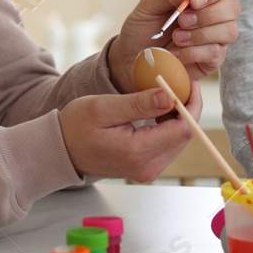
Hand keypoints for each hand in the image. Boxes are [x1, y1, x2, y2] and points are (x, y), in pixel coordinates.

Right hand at [58, 82, 204, 181]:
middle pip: (185, 136)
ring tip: (164, 96)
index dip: (191, 104)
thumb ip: (138, 104)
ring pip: (179, 141)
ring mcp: (148, 171)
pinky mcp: (146, 168)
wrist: (61, 150)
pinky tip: (156, 112)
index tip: (188, 82)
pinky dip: (168, 127)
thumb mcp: (103, 107)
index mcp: (137, 152)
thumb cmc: (76, 126)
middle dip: (186, 108)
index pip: (183, 129)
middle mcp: (147, 167)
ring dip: (177, 117)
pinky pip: (168, 146)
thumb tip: (170, 97)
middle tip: (177, 84)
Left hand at [108, 0, 240, 89]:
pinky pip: (215, 52)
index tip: (193, 0)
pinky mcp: (212, 60)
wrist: (133, 59)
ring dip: (201, 34)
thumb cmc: (142, 29)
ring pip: (229, 30)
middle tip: (182, 21)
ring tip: (176, 37)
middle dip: (208, 14)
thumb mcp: (148, 6)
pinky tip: (176, 54)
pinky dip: (194, 52)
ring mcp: (215, 38)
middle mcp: (213, 16)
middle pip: (232, 7)